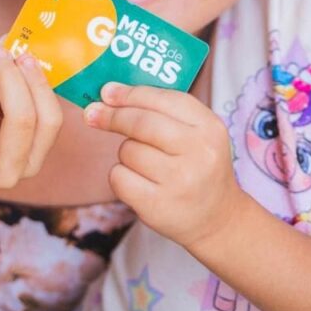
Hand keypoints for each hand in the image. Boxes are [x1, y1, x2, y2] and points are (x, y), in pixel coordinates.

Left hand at [84, 82, 243, 249]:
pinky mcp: (157, 206)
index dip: (130, 93)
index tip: (106, 91)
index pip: (163, 99)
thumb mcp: (198, 133)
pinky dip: (121, 177)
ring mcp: (179, 181)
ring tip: (146, 165)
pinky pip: (119, 177)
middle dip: (113, 116)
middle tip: (93, 113)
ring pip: (128, 151)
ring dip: (127, 153)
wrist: (217, 219)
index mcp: (209, 127)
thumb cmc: (198, 166)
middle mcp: (197, 152)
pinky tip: (140, 183)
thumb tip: (110, 95)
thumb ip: (163, 111)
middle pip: (141, 123)